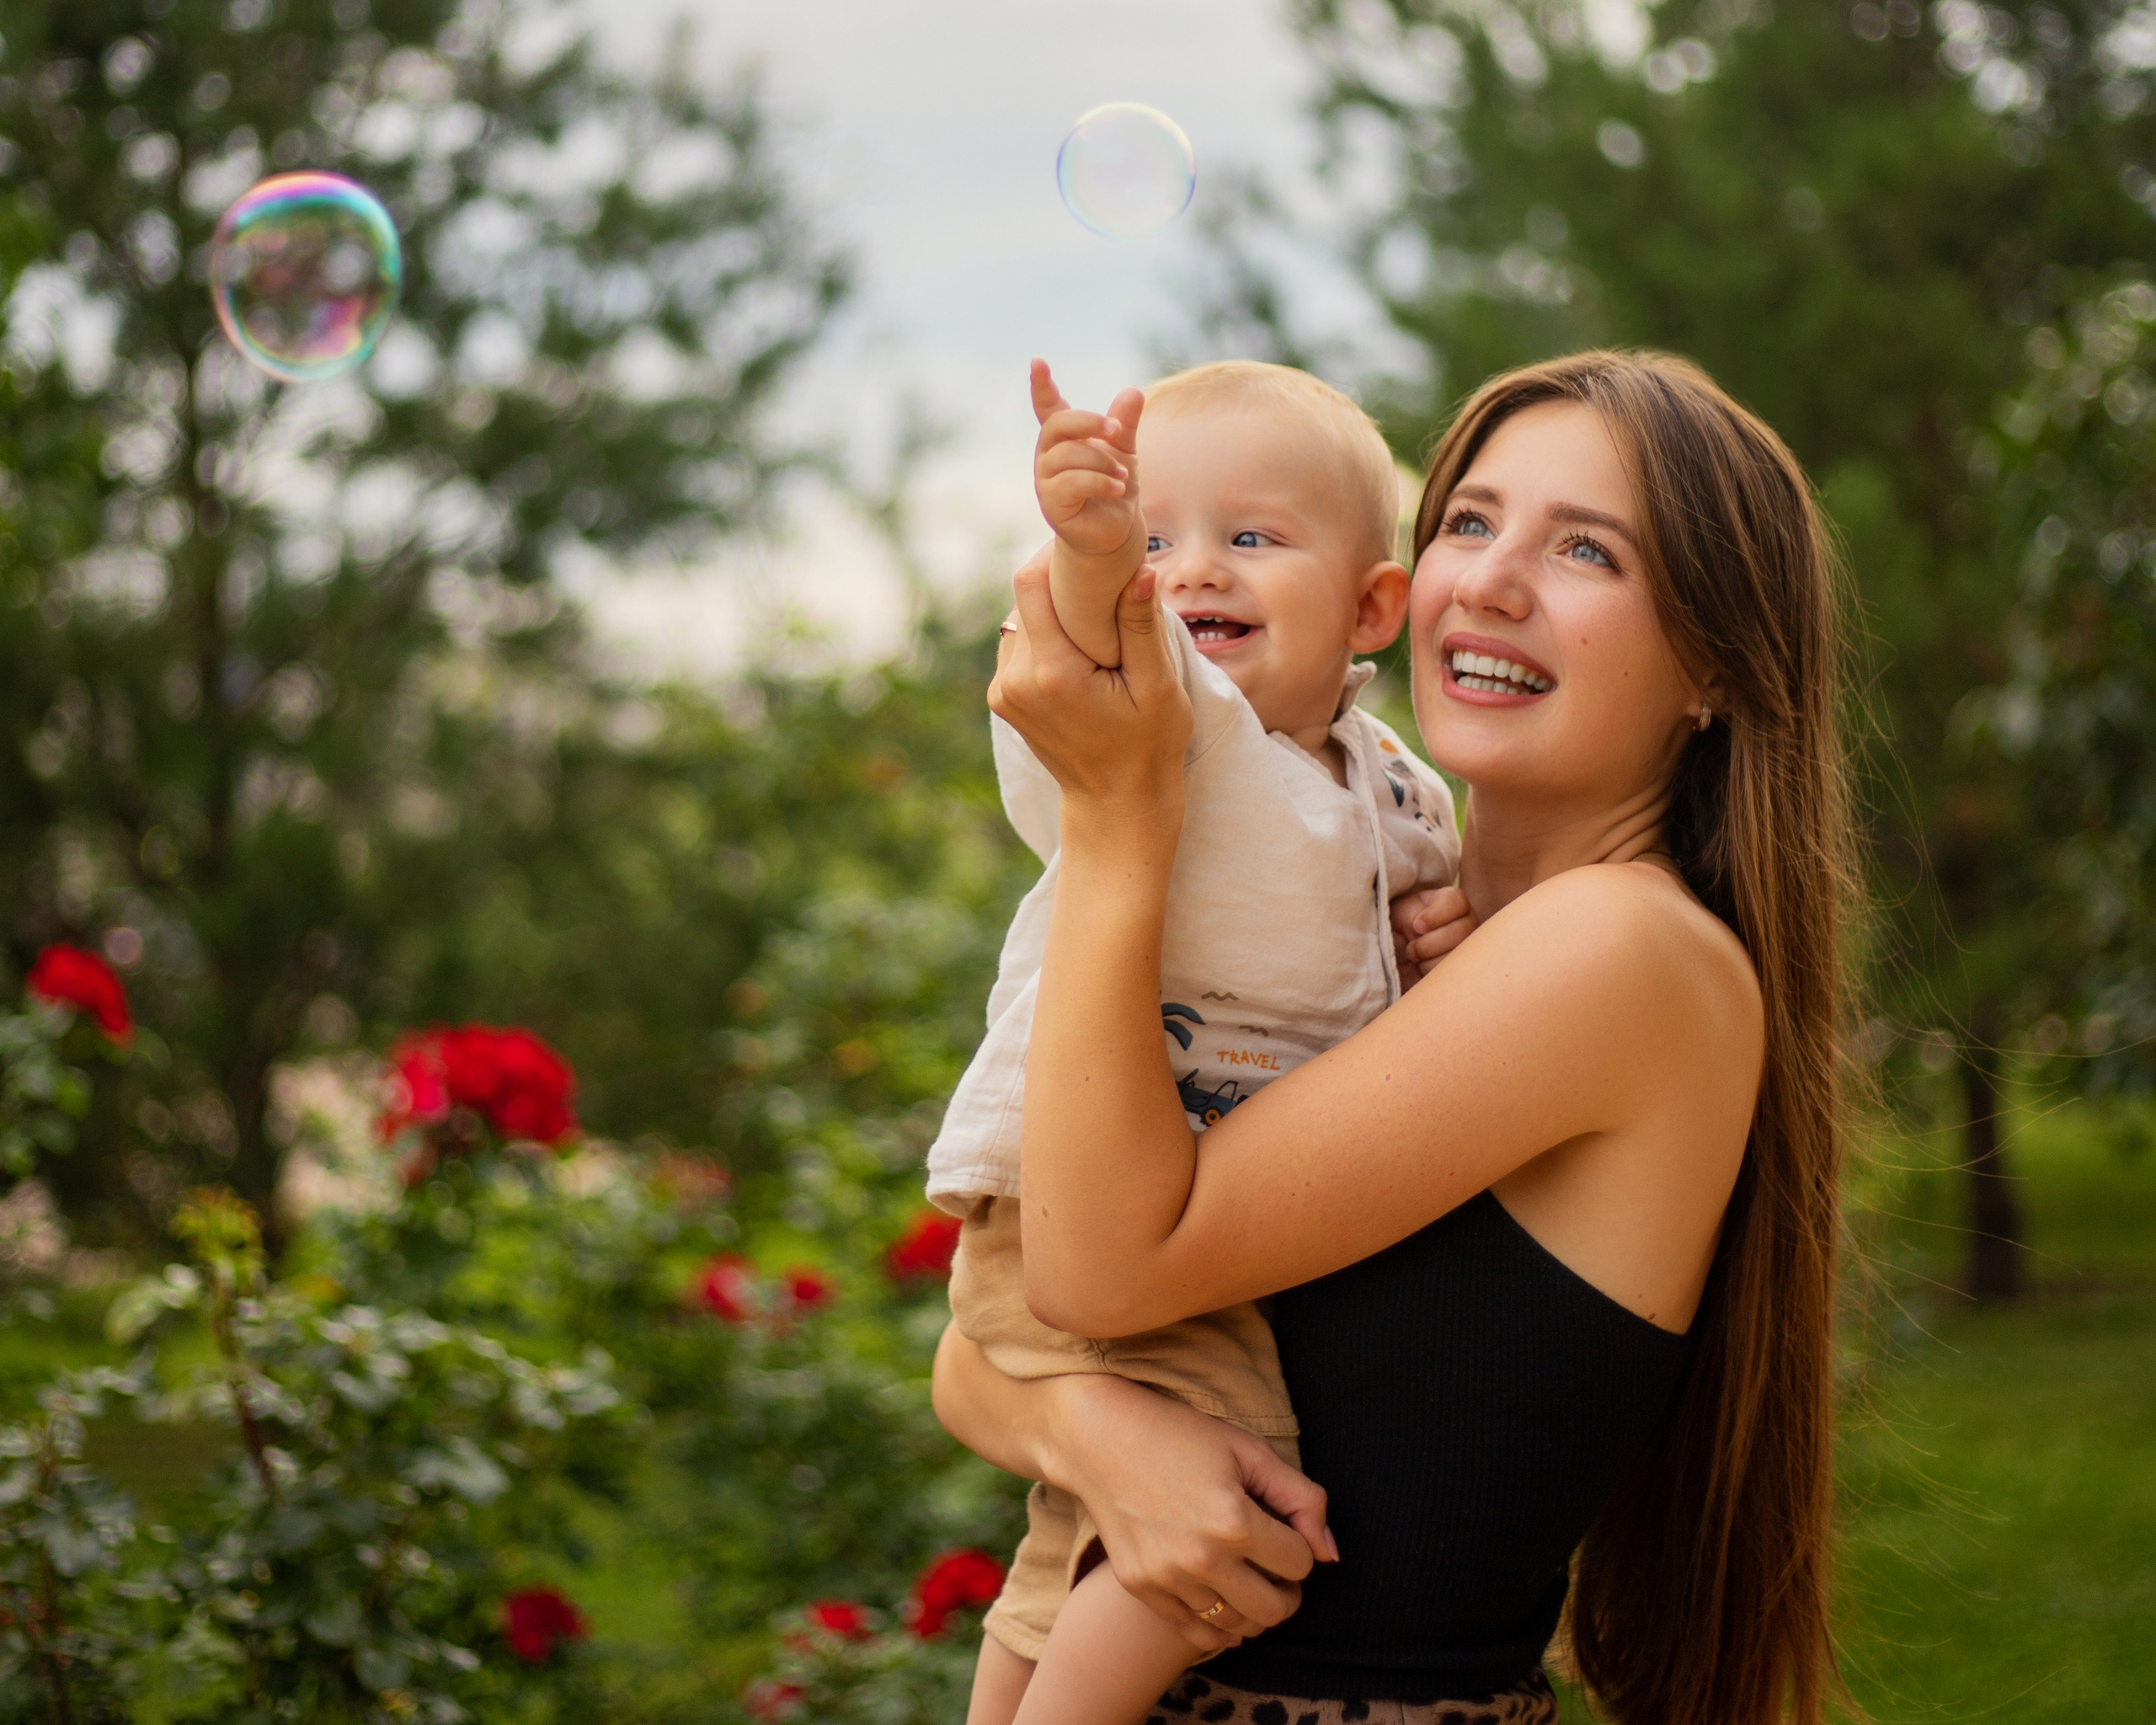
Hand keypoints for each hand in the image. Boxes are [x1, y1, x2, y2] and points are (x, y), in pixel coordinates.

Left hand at [989, 543, 1191, 833]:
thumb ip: (1143, 628)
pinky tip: (1079, 644)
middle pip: (1024, 598)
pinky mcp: (1004, 697)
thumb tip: (1140, 569)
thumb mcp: (1158, 688)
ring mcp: (1004, 691)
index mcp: (1052, 674)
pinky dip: (1045, 633)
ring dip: (1051, 607)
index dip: (1056, 555)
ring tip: (1094, 612)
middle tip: (1101, 575)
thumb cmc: (1148, 748)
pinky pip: (1019, 643)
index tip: (1091, 548)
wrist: (1116, 805)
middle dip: (1059, 580)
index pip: (1032, 584)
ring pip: (1019, 618)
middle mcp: (1015, 680)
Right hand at [1032, 359, 1144, 559]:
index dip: (1041, 385)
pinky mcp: (1052, 504)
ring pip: (1069, 456)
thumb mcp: (1124, 450)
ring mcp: (1046, 480)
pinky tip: (1118, 488)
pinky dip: (1100, 482)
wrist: (1115, 529)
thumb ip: (1124, 422)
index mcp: (1064, 437)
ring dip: (1103, 463)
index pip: (1047, 407)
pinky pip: (1073, 483)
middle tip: (1116, 430)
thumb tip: (1133, 391)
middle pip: (1058, 425)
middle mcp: (1048, 455)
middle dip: (1089, 423)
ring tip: (1123, 477)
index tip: (1038, 361)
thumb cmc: (1114, 486)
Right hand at [1050, 1374, 1333, 1653]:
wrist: (1100, 1436)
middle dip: (1288, 1590)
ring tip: (1248, 1579)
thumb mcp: (1249, 1450)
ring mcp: (1167, 1578)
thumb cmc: (1181, 1435)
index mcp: (1233, 1521)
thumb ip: (1302, 1498)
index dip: (1301, 1546)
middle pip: (1275, 1609)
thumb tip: (1330, 1554)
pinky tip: (1224, 1601)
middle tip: (1277, 1567)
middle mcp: (1201, 1559)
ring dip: (1254, 1608)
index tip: (1284, 1529)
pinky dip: (1219, 1627)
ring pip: (1238, 1627)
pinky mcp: (1141, 1588)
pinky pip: (1196, 1634)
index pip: (1300, 1564)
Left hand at [1391, 884, 1477, 985]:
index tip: (1417, 926)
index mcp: (1448, 904)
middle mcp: (1464, 924)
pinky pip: (1457, 978)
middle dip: (1430, 943)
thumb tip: (1419, 926)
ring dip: (1430, 963)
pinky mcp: (1461, 972)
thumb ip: (1412, 914)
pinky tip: (1423, 974)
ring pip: (1461, 957)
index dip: (1437, 914)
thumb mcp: (1396, 915)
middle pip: (1462, 931)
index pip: (1456, 901)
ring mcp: (1466, 949)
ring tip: (1416, 961)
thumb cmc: (1392, 931)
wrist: (1389, 962)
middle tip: (1410, 949)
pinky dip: (1435, 978)